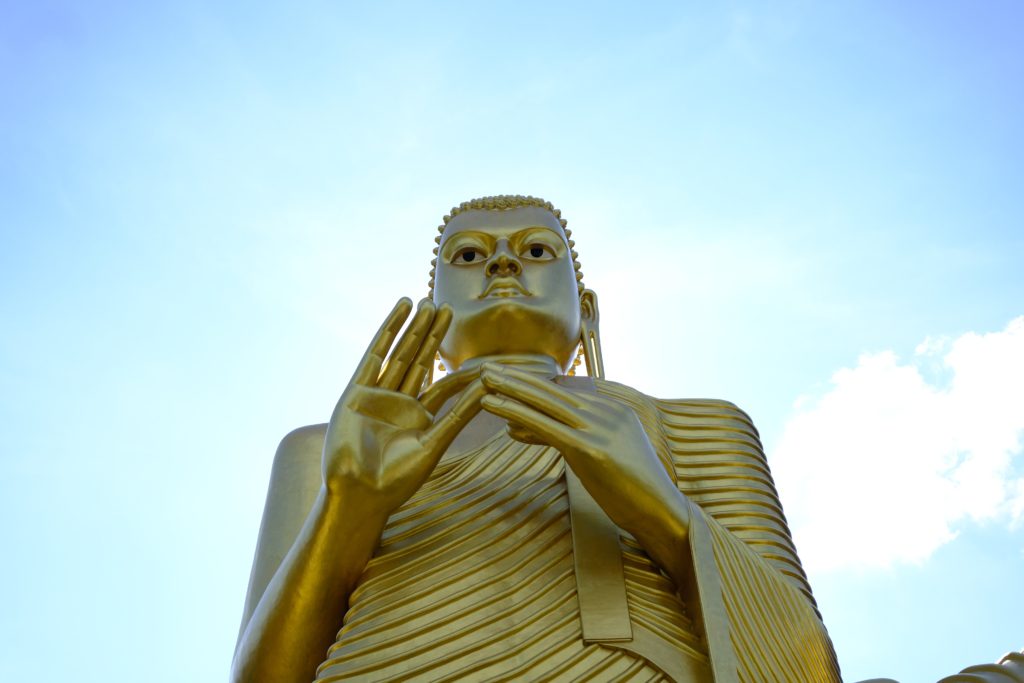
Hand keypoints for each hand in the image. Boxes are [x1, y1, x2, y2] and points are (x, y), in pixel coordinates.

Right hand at [322, 298, 486, 519]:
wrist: (360, 494)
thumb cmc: (397, 479)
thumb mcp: (434, 443)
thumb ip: (459, 414)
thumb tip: (488, 389)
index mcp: (417, 418)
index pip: (439, 382)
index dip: (452, 361)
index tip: (470, 359)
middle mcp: (397, 403)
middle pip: (419, 360)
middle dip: (431, 334)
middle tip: (445, 306)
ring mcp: (376, 395)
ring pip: (400, 353)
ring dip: (413, 327)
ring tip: (425, 301)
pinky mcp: (357, 391)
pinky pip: (375, 355)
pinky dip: (388, 331)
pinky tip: (400, 311)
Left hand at [479, 364, 689, 544]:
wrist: (662, 512)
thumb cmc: (633, 492)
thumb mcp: (603, 456)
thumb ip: (572, 438)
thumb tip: (530, 428)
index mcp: (614, 409)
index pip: (566, 392)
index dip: (533, 384)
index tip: (508, 375)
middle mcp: (606, 411)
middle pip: (553, 390)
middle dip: (518, 378)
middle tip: (488, 367)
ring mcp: (599, 428)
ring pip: (546, 402)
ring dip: (510, 388)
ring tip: (482, 378)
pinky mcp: (590, 448)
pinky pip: (545, 426)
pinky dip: (515, 412)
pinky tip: (493, 405)